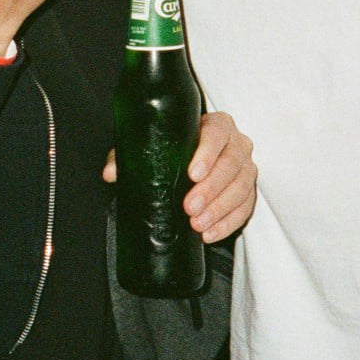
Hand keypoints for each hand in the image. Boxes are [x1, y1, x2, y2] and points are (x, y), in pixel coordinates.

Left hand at [103, 110, 256, 242]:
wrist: (194, 160)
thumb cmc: (174, 149)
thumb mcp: (151, 147)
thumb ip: (129, 156)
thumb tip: (111, 173)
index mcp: (216, 125)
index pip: (217, 134)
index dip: (207, 154)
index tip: (191, 174)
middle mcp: (236, 143)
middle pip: (231, 164)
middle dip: (211, 189)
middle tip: (189, 207)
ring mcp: (246, 167)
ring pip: (241, 187)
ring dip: (220, 209)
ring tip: (197, 225)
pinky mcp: (248, 191)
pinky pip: (246, 207)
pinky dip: (229, 223)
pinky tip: (210, 234)